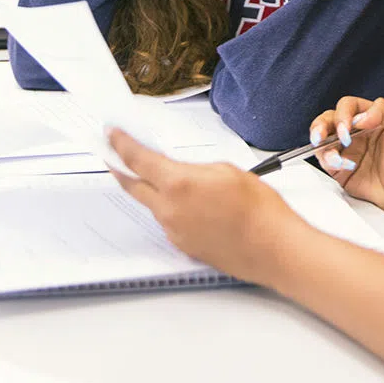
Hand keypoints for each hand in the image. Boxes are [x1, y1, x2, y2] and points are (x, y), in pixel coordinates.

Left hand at [109, 129, 299, 284]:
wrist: (272, 248)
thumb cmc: (258, 209)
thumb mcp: (225, 171)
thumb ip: (193, 169)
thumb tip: (181, 172)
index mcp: (177, 183)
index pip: (136, 160)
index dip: (120, 144)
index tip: (111, 134)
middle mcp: (168, 209)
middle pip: (131, 186)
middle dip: (119, 168)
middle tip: (113, 156)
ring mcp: (174, 231)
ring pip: (152, 205)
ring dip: (152, 190)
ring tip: (168, 180)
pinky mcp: (183, 246)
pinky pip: (169, 222)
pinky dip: (171, 210)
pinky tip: (192, 206)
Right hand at [309, 97, 383, 222]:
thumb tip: (358, 117)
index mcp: (372, 118)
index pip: (348, 106)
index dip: (343, 114)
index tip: (348, 128)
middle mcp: (357, 132)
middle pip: (329, 118)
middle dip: (321, 125)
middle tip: (323, 136)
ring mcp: (347, 150)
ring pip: (321, 137)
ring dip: (321, 142)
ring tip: (335, 156)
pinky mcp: (340, 168)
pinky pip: (324, 158)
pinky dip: (329, 161)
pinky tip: (346, 167)